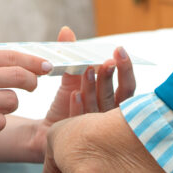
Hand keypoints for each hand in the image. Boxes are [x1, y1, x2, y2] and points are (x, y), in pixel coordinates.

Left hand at [29, 27, 135, 157]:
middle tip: (107, 61)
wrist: (44, 132)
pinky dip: (79, 108)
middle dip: (112, 77)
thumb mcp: (69, 78)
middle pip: (119, 98)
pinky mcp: (81, 143)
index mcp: (115, 102)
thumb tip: (66, 30)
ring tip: (87, 71)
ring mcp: (99, 133)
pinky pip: (82, 124)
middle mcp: (111, 119)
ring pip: (100, 109)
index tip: (119, 51)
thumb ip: (72, 57)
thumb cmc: (66, 105)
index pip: (127, 86)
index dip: (125, 69)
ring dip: (94, 88)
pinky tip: (75, 95)